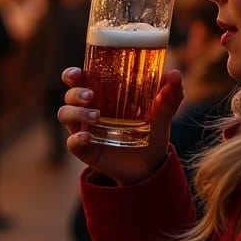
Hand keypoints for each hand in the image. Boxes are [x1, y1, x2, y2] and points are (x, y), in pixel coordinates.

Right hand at [58, 66, 183, 185]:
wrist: (151, 166)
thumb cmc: (152, 134)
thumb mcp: (162, 115)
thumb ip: (169, 96)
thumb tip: (175, 75)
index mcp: (103, 95)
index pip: (79, 79)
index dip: (72, 74)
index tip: (78, 73)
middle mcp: (89, 110)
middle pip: (69, 95)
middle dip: (75, 92)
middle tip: (90, 96)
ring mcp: (85, 129)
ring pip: (65, 115)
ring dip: (76, 112)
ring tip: (97, 116)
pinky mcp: (85, 149)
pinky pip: (72, 142)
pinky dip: (76, 138)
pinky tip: (88, 137)